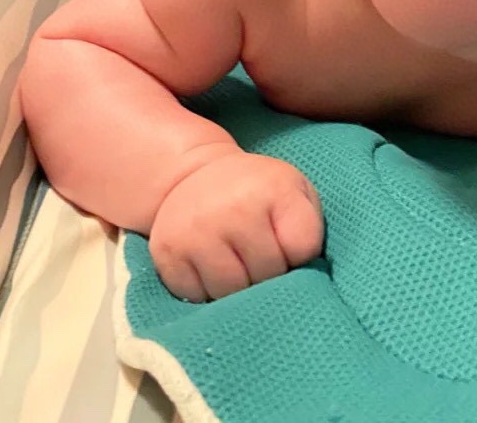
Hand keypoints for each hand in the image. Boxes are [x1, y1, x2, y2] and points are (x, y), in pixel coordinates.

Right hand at [149, 151, 322, 302]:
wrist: (193, 176)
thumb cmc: (255, 192)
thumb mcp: (293, 191)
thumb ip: (308, 229)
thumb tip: (303, 280)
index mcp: (274, 188)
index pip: (303, 250)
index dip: (300, 256)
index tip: (289, 246)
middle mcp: (234, 208)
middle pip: (268, 277)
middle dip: (270, 275)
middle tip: (259, 256)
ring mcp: (197, 233)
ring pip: (232, 295)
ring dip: (238, 290)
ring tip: (236, 263)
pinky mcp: (167, 256)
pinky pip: (198, 299)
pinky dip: (206, 292)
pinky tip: (209, 268)